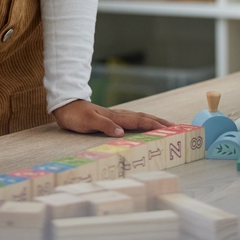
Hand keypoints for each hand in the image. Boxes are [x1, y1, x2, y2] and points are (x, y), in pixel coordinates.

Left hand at [52, 100, 173, 136]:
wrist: (65, 106)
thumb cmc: (76, 116)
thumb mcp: (88, 122)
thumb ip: (105, 126)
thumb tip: (121, 133)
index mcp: (115, 117)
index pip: (138, 121)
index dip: (152, 125)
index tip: (167, 128)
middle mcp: (117, 116)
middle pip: (142, 118)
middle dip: (158, 122)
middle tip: (174, 126)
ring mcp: (115, 116)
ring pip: (138, 117)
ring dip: (152, 120)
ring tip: (165, 125)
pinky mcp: (111, 118)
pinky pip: (131, 120)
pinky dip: (141, 122)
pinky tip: (143, 124)